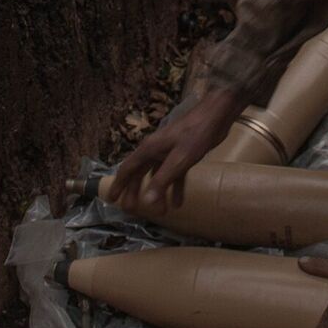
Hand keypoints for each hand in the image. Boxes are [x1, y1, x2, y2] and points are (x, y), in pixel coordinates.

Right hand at [112, 85, 243, 212]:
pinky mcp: (183, 154)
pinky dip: (175, 188)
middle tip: (131, 210)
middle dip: (135, 192)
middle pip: (140, 174)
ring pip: (157, 176)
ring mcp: (169, 151)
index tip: (111, 199)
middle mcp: (155, 150)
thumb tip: (147, 202)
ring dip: (156, 193)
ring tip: (158, 212)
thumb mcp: (179, 160)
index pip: (128, 169)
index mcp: (149, 149)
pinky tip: (179, 203)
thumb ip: (162, 180)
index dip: (119, 185)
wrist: (216, 115)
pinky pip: (175, 174)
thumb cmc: (196, 134)